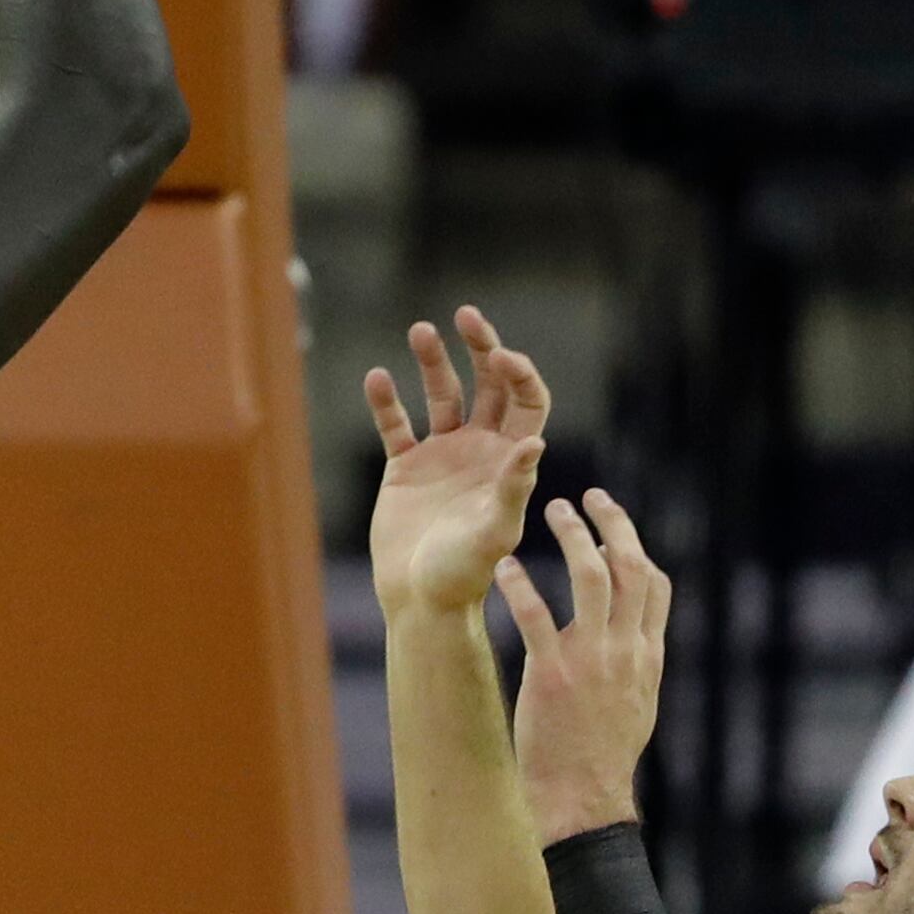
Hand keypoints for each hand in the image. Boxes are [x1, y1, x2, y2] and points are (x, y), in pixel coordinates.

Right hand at [365, 305, 548, 617]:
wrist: (420, 598)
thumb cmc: (464, 573)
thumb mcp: (494, 530)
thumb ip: (513, 487)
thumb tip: (535, 442)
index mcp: (511, 461)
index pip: (526, 402)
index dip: (519, 374)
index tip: (500, 356)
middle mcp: (481, 450)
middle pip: (488, 385)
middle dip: (481, 348)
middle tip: (467, 315)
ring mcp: (442, 456)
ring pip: (441, 395)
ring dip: (433, 362)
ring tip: (421, 330)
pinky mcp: (405, 467)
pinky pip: (396, 425)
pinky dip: (386, 401)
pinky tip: (378, 377)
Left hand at [498, 485, 673, 842]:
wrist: (584, 797)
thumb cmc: (602, 754)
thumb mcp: (636, 704)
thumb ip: (636, 664)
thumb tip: (636, 635)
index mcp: (646, 656)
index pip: (655, 587)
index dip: (637, 547)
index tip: (615, 524)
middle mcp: (626, 650)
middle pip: (630, 569)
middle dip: (612, 525)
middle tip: (587, 497)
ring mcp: (592, 660)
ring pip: (592, 579)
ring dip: (572, 537)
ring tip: (551, 509)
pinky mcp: (553, 674)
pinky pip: (536, 615)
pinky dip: (521, 584)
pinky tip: (503, 564)